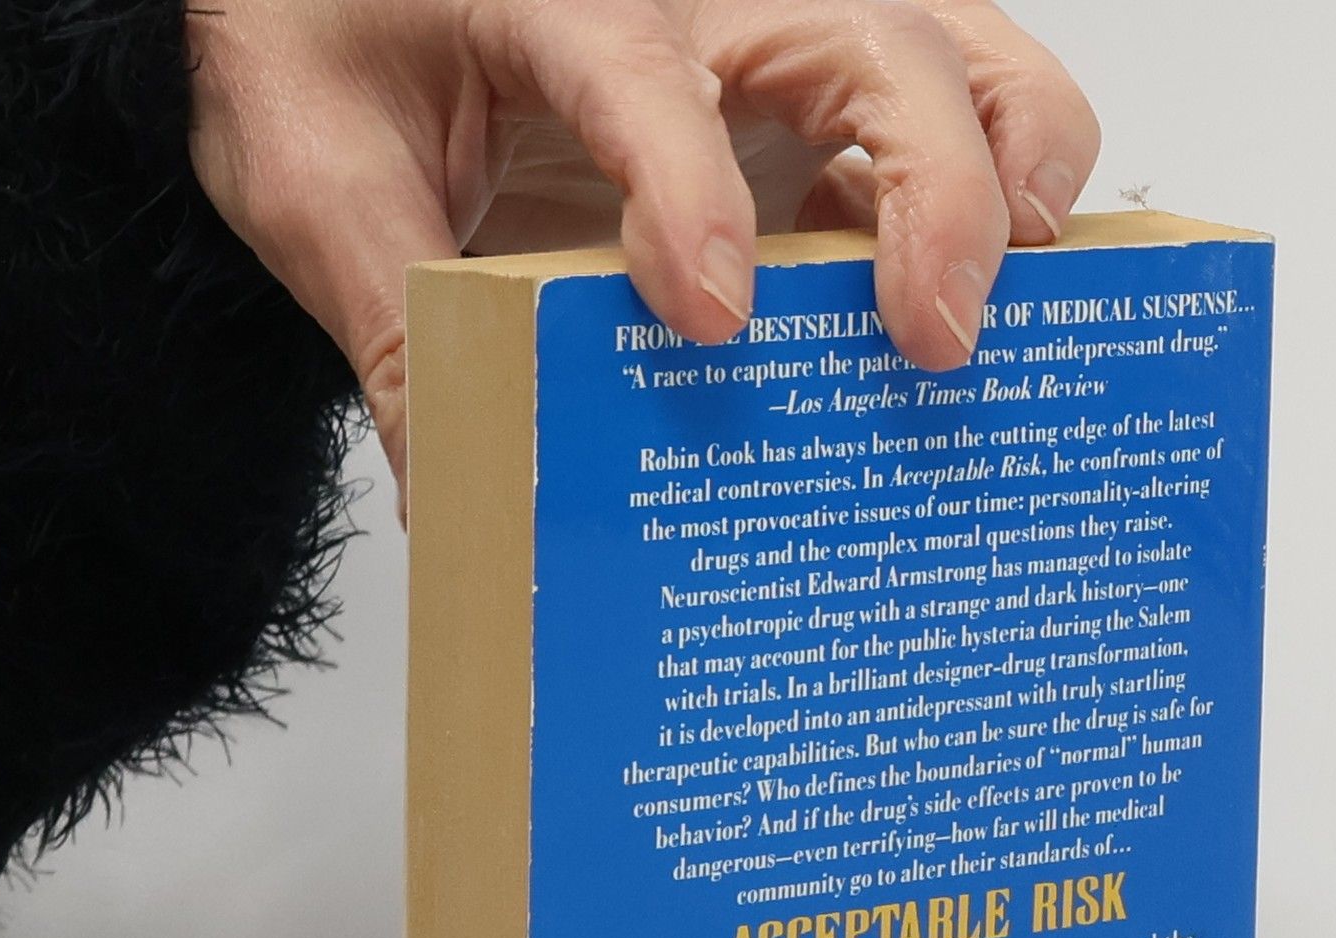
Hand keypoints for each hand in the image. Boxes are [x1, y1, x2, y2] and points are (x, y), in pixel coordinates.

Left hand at [187, 0, 1099, 490]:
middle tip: (930, 342)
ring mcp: (781, 31)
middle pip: (876, 40)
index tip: (709, 319)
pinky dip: (1006, 191)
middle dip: (933, 192)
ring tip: (1011, 308)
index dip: (691, 190)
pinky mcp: (818, 89)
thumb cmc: (338, 34)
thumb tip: (455, 494)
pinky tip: (991, 301)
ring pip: (962, 50)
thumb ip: (388, 319)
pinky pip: (960, 103)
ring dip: (1013, 172)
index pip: (648, 72)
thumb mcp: (321, 175)